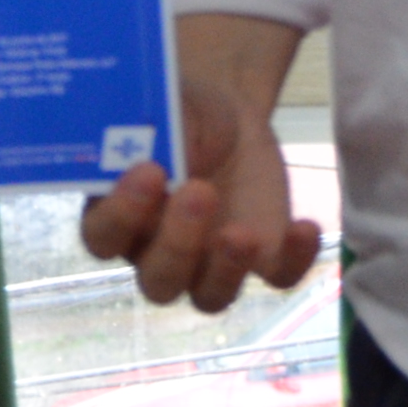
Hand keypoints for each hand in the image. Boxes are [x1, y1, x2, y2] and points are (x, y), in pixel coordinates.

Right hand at [79, 13, 320, 311]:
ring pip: (210, 297)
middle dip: (178, 244)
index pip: (105, 236)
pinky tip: (302, 227)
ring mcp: (210, 263)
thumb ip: (157, 135)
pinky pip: (277, 276)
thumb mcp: (167, 110)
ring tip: (242, 231)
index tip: (149, 171)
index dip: (122, 214)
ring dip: (227, 270)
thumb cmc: (180, 114)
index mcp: (119, 214)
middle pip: (158, 280)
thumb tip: (164, 155)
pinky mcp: (261, 258)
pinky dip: (294, 260)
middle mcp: (156, 253)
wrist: (226, 118)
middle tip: (200, 191)